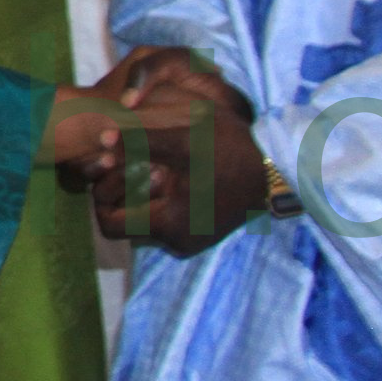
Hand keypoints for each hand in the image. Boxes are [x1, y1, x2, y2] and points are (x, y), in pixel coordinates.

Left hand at [51, 47, 266, 256]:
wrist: (279, 170)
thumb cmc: (232, 150)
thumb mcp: (185, 139)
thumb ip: (141, 142)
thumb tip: (102, 139)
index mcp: (167, 223)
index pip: (108, 224)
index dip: (102, 197)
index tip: (110, 172)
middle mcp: (176, 241)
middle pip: (124, 223)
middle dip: (121, 195)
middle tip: (128, 166)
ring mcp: (190, 240)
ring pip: (145, 220)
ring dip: (142, 196)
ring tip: (153, 167)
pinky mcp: (201, 233)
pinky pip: (166, 220)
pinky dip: (162, 200)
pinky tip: (172, 174)